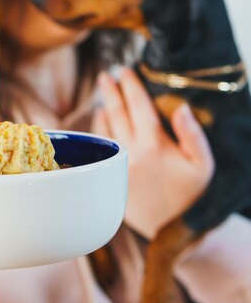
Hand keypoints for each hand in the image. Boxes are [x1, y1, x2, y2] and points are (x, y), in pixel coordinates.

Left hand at [91, 68, 214, 238]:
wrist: (176, 232)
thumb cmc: (193, 194)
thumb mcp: (203, 163)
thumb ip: (192, 133)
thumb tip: (181, 107)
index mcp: (153, 144)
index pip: (138, 105)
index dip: (131, 85)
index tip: (125, 70)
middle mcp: (131, 152)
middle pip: (116, 113)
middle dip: (111, 91)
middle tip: (106, 75)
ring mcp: (116, 165)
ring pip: (105, 129)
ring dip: (103, 108)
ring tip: (102, 93)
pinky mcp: (109, 178)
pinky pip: (101, 146)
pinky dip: (99, 130)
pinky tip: (100, 121)